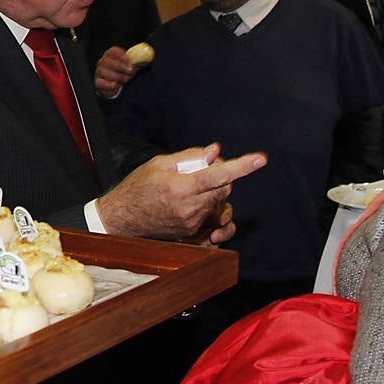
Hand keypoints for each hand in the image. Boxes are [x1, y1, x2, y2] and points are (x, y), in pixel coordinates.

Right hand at [94, 46, 135, 97]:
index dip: (120, 54)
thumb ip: (137, 60)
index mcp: (111, 55)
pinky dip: (109, 84)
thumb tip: (147, 56)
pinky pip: (101, 83)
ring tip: (126, 79)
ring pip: (104, 72)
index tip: (128, 58)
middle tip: (130, 70)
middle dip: (120, 66)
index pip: (112, 51)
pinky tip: (116, 85)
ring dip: (117, 76)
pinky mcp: (98, 82)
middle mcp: (103, 62)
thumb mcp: (131, 64)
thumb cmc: (125, 72)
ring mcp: (99, 72)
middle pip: (107, 61)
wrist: (118, 85)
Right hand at [97, 144, 265, 239]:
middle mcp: (190, 207)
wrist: (122, 219)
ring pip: (218, 201)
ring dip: (211, 190)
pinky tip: (184, 201)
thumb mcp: (159, 164)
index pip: (219, 175)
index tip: (260, 159)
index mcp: (181, 188)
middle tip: (202, 168)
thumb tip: (215, 152)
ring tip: (187, 186)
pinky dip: (203, 202)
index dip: (242, 166)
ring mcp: (192, 222)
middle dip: (220, 176)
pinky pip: (208, 212)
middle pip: (224, 188)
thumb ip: (190, 157)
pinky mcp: (191, 231)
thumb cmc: (138, 187)